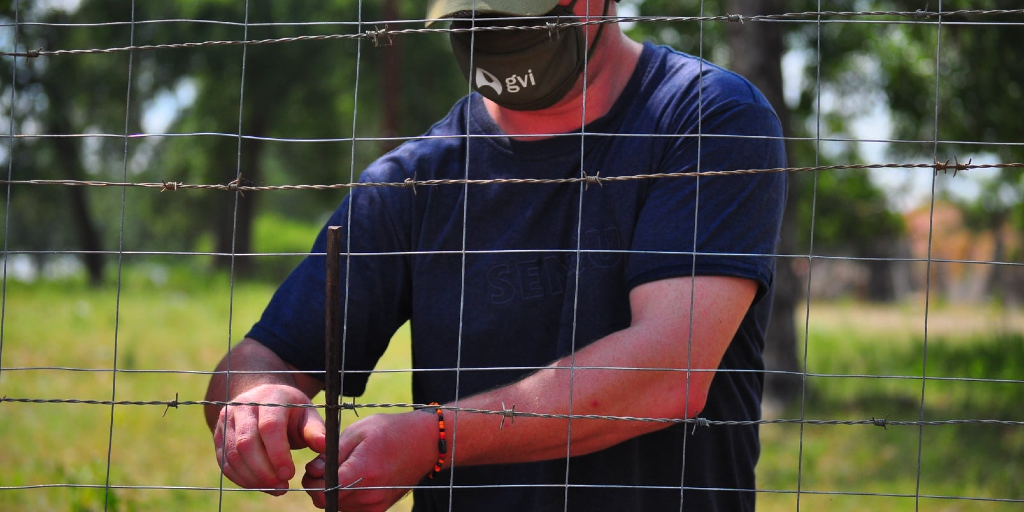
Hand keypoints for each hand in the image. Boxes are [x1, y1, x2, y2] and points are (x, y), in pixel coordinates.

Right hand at [212, 383, 326, 494]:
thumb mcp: (307, 414)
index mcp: (269, 397)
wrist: (264, 398)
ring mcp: (227, 420)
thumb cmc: (291, 410)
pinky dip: (242, 478)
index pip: (269, 426)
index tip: (289, 474)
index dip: (278, 453)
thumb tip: (323, 446)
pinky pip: (225, 462)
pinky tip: (260, 485)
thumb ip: (315, 430)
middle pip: (246, 443)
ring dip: (253, 478)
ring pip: (233, 455)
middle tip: (282, 487)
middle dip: (264, 470)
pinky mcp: (219, 435)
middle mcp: (243, 406)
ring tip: (275, 489)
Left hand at [301, 411, 439, 510]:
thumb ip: (333, 452)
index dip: (313, 481)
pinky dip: (346, 498)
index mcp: (362, 471)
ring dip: (333, 492)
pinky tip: (356, 480)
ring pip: (337, 507)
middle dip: (319, 486)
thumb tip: (314, 470)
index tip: (317, 467)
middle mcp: (369, 494)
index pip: (322, 492)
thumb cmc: (390, 431)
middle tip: (327, 467)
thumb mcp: (358, 431)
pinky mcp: (380, 509)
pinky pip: (351, 509)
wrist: (424, 443)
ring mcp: (376, 504)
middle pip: (326, 502)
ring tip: (346, 470)